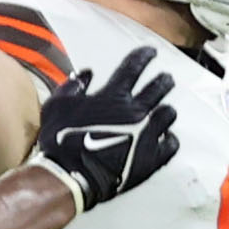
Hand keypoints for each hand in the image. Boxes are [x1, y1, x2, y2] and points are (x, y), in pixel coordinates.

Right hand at [31, 46, 178, 211]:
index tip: (151, 52)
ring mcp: (147, 134)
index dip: (145, 56)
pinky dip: (169, 139)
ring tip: (164, 111)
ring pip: (169, 114)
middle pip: (160, 87)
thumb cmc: (61, 141)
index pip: (135, 66)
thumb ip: (72, 86)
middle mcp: (136, 110)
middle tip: (166, 79)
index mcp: (114, 95)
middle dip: (164, 80)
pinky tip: (165, 139)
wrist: (70, 176)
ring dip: (165, 110)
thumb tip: (85, 74)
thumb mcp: (56, 105)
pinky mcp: (152, 158)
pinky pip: (172, 143)